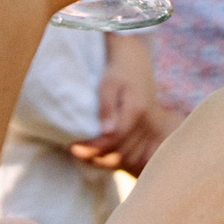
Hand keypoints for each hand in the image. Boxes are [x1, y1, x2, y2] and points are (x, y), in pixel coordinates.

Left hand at [74, 34, 179, 174]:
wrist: (137, 62)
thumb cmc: (119, 69)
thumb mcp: (108, 83)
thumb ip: (107, 107)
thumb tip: (105, 132)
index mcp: (136, 110)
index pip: (114, 138)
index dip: (93, 147)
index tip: (74, 147)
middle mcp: (146, 123)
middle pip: (122, 153)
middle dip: (97, 157)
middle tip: (76, 152)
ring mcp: (149, 129)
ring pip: (129, 158)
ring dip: (107, 161)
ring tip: (86, 155)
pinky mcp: (149, 132)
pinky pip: (136, 156)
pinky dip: (118, 160)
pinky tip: (102, 156)